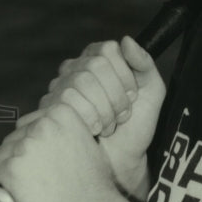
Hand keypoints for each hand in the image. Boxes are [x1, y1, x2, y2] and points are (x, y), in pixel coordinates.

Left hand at [0, 103, 125, 201]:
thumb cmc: (95, 188)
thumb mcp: (88, 145)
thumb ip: (69, 134)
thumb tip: (53, 137)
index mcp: (62, 113)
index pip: (28, 124)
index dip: (30, 145)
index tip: (38, 162)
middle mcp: (42, 125)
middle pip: (12, 139)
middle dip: (17, 158)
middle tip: (32, 180)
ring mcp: (26, 147)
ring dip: (5, 171)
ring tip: (24, 190)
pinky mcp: (11, 170)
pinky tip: (7, 194)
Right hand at [37, 36, 165, 197]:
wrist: (121, 161)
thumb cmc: (136, 126)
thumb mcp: (152, 91)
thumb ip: (144, 63)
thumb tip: (126, 40)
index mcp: (100, 58)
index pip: (107, 49)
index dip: (124, 74)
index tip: (133, 96)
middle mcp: (76, 68)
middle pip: (94, 66)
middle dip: (116, 95)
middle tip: (122, 114)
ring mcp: (59, 87)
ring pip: (80, 83)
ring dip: (103, 110)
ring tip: (109, 125)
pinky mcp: (49, 109)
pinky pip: (66, 102)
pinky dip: (89, 119)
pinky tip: (94, 131)